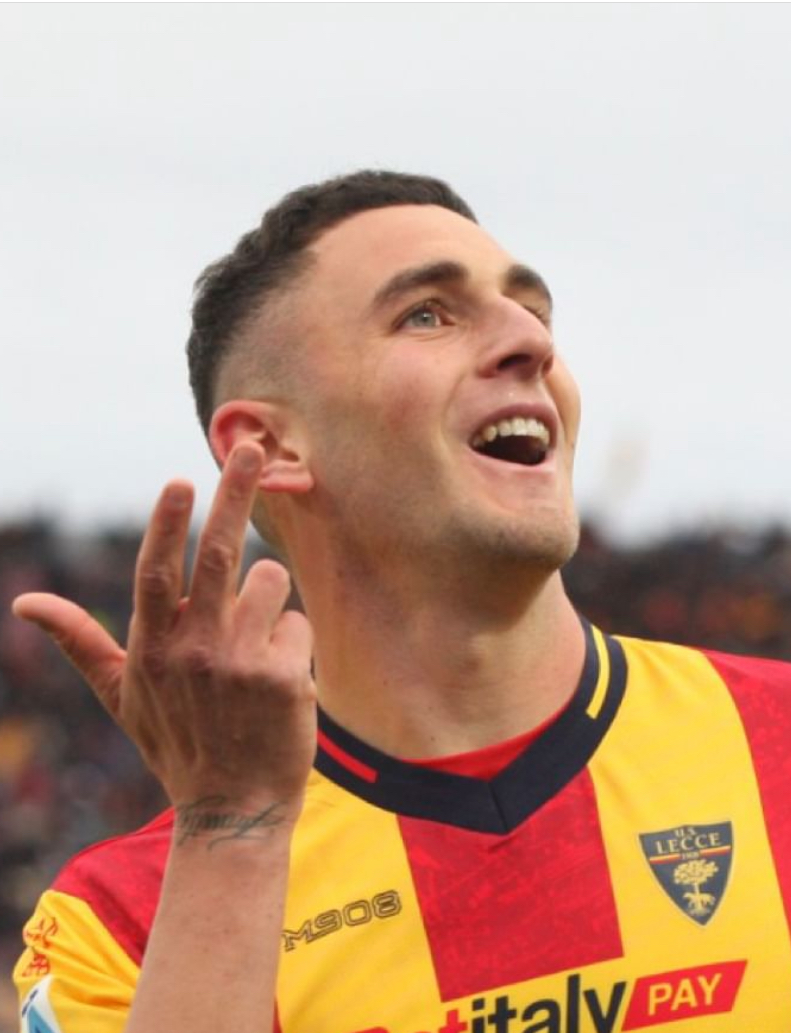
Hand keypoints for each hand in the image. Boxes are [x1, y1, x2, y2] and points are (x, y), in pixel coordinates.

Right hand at [11, 444, 315, 832]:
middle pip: (220, 553)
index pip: (158, 572)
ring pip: (270, 582)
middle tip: (254, 448)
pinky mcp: (285, 678)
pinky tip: (278, 685)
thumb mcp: (122, 695)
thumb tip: (24, 602)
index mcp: (152, 647)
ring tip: (253, 652)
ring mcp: (240, 664)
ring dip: (268, 602)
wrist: (233, 807)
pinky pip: (299, 626)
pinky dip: (293, 645)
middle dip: (236, 493)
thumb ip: (81, 641)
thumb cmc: (178, 742)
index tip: (178, 480)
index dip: (167, 523)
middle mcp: (193, 650)